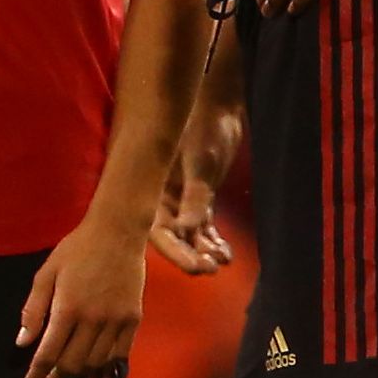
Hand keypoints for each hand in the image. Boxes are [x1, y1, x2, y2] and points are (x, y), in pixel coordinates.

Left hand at [18, 212, 148, 377]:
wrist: (118, 233)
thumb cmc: (76, 249)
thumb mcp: (45, 274)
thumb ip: (33, 310)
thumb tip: (23, 343)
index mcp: (67, 308)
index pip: (48, 354)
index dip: (36, 375)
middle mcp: (93, 320)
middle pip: (72, 365)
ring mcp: (117, 321)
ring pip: (96, 363)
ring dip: (78, 376)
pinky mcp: (134, 319)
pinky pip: (119, 353)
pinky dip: (104, 365)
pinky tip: (92, 367)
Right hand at [151, 91, 245, 273]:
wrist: (217, 108)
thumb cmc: (202, 129)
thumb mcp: (200, 163)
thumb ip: (194, 197)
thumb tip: (185, 230)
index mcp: (152, 190)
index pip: (158, 231)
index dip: (175, 251)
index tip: (195, 266)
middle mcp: (162, 199)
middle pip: (172, 237)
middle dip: (189, 255)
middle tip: (208, 269)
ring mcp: (180, 199)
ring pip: (189, 234)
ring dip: (203, 249)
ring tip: (220, 261)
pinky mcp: (198, 197)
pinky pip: (203, 225)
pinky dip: (214, 239)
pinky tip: (225, 253)